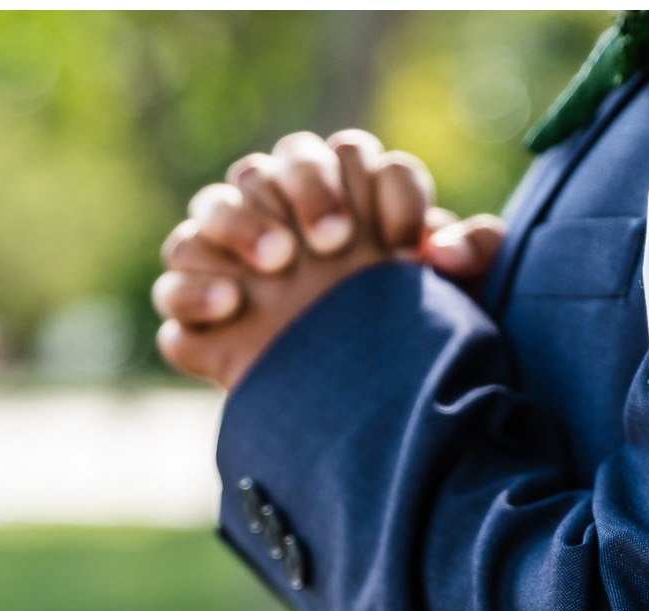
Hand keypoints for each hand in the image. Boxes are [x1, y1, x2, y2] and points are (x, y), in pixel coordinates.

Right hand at [152, 130, 506, 386]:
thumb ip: (473, 257)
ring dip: (239, 222)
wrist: (367, 416)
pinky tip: (232, 306)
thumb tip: (444, 250)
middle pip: (276, 164)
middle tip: (337, 243)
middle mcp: (281, 213)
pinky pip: (175, 286)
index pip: (352, 156)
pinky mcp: (201, 317)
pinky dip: (194, 292)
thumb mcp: (462, 302)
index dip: (381, 190)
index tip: (405, 245)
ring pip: (212, 205)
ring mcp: (232, 260)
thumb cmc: (412, 339)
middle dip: (309, 190)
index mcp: (345, 193)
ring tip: (277, 263)